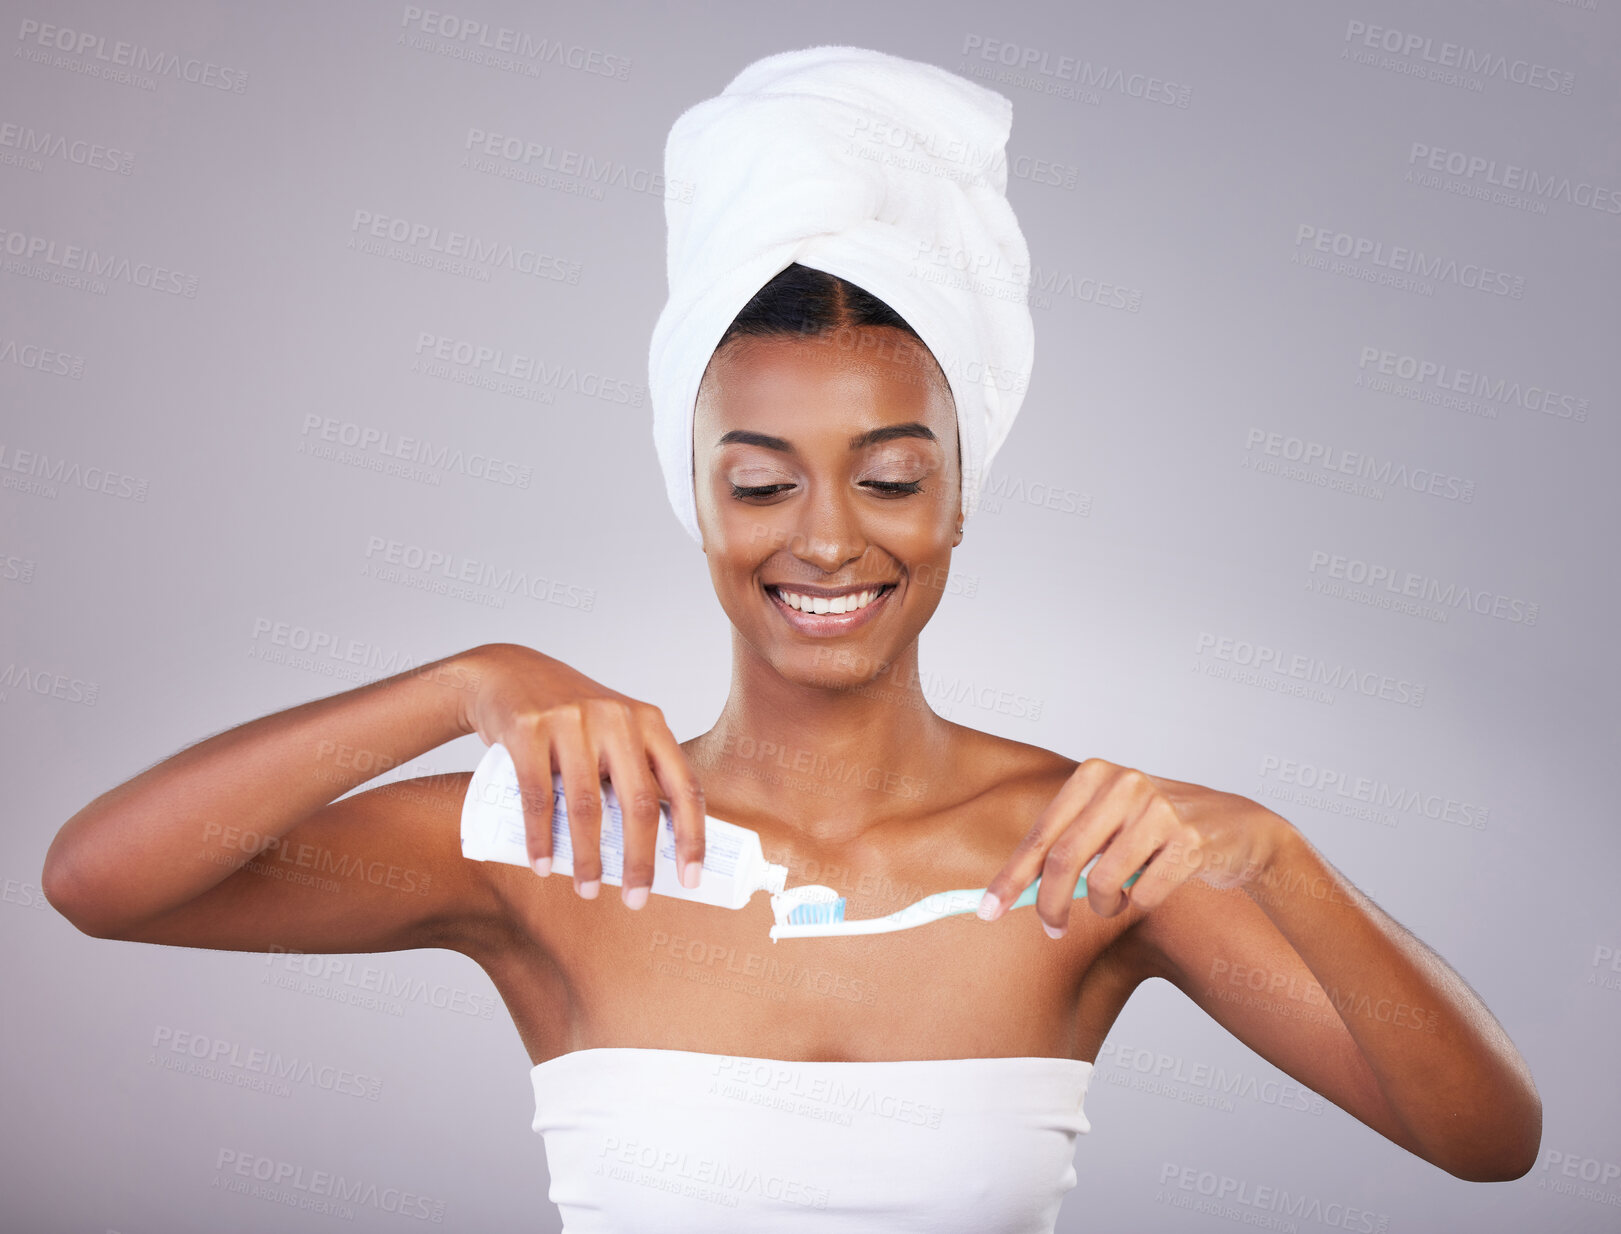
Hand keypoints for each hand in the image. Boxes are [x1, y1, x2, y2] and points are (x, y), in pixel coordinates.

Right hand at [460, 643, 705, 907]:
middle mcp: (616, 717)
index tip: (691, 878)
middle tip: (637, 899)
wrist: (506, 674)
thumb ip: (635, 772)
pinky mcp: (528, 728)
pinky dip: (540, 839)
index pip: (683, 785)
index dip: (692, 836)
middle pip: (639, 803)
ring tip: (588, 889)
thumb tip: (659, 847)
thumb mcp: (614, 731)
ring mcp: (572, 720)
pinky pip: (537, 796)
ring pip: (587, 806)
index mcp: (649, 722)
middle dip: (640, 860)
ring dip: (588, 858)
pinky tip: (543, 865)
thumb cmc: (570, 718)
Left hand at [976, 758, 1286, 936]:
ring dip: (1102, 908)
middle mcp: (1124, 783)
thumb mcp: (1109, 823)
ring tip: (1115, 902)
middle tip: (1050, 929)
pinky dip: (1137, 906)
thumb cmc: (1157, 831)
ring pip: (1101, 882)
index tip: (987, 911)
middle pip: (1062, 860)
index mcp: (1095, 774)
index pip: (1041, 835)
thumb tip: (1012, 891)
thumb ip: (1066, 848)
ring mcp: (1160, 809)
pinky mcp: (1190, 841)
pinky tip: (1147, 893)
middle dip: (1048, 905)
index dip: (1011, 877)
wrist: (1238, 829)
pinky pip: (1142, 894)